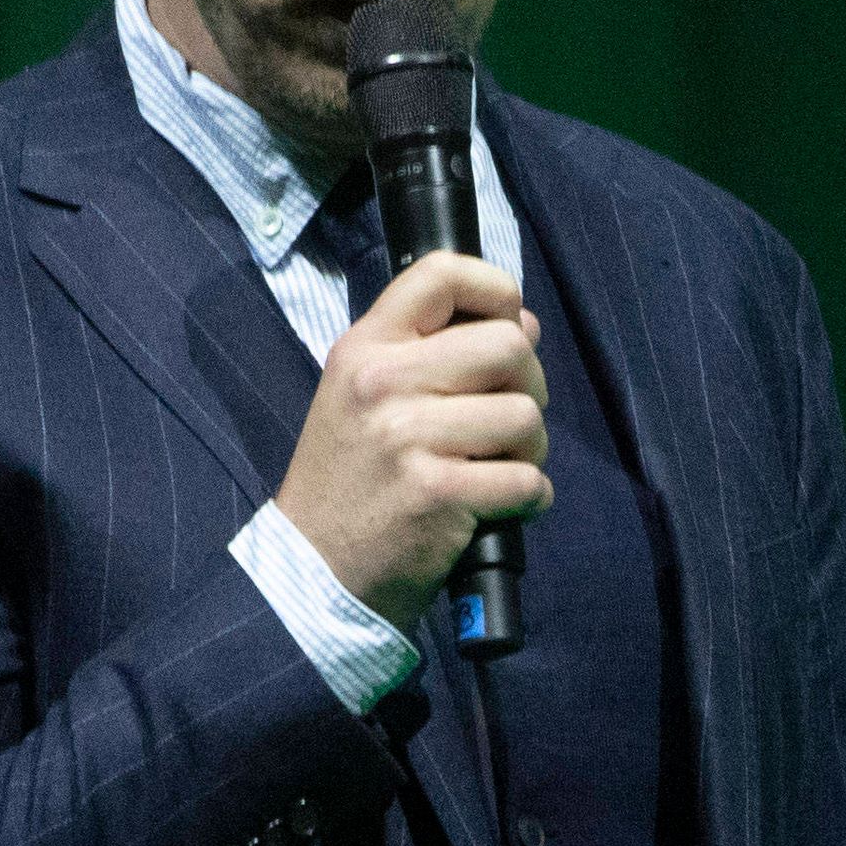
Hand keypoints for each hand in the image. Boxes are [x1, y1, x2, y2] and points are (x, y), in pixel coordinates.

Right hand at [274, 252, 550, 631]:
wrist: (313, 571)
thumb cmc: (348, 481)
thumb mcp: (364, 398)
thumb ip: (432, 354)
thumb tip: (524, 324)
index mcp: (365, 348)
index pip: (441, 274)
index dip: (497, 291)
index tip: (507, 326)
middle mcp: (383, 382)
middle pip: (508, 345)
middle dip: (529, 385)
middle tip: (508, 420)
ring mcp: (408, 438)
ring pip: (526, 416)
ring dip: (531, 450)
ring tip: (501, 469)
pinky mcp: (436, 493)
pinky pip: (526, 480)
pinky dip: (530, 498)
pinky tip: (502, 507)